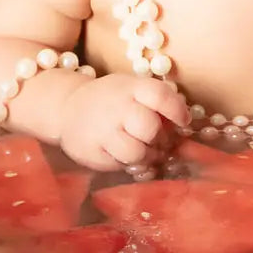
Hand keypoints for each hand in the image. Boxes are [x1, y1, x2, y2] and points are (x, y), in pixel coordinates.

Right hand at [59, 74, 189, 170]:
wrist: (68, 108)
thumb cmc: (112, 100)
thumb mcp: (132, 90)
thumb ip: (157, 103)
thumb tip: (184, 126)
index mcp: (131, 87)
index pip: (160, 95)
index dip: (177, 110)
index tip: (184, 122)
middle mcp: (117, 106)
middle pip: (150, 128)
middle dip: (160, 139)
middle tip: (161, 143)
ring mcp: (102, 130)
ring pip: (137, 152)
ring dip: (148, 157)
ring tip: (146, 153)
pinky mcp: (92, 151)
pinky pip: (120, 165)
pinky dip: (129, 164)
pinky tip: (126, 156)